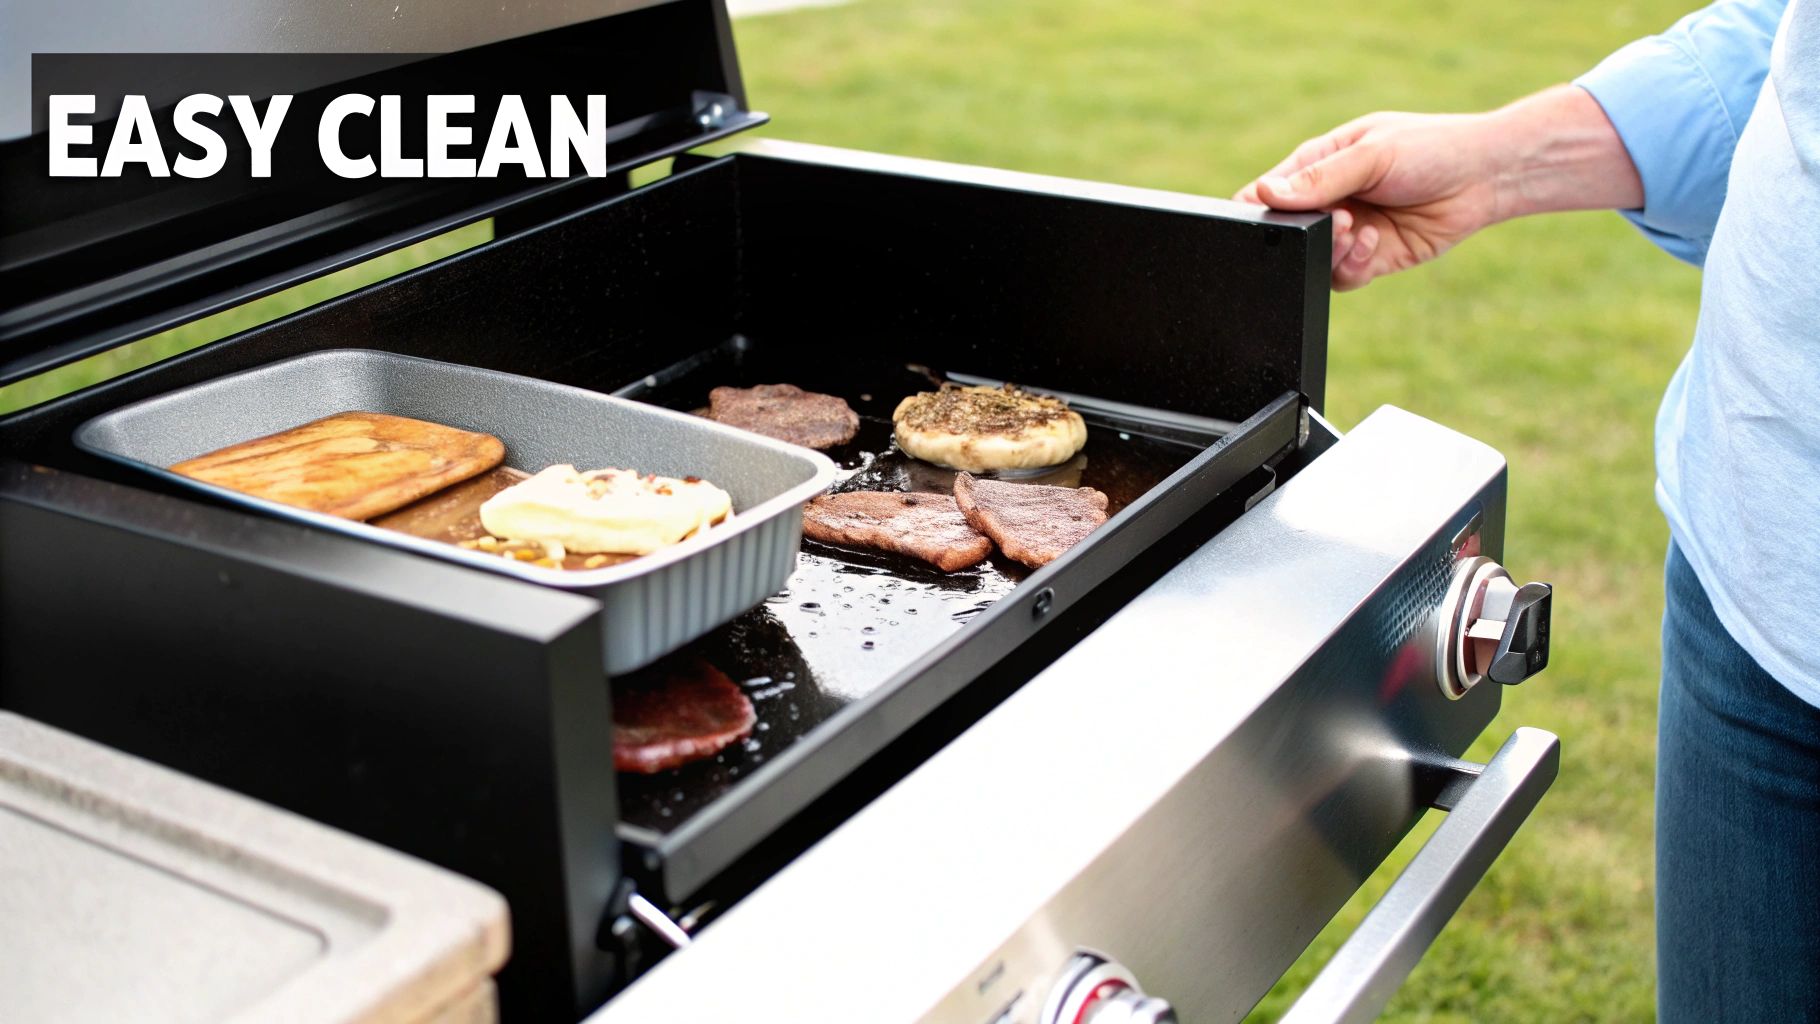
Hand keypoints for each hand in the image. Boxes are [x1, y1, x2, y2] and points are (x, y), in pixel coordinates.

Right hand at [1236, 111, 1509, 290]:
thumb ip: (1319, 178)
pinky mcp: (1372, 259)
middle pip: (1288, 231)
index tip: (1266, 217)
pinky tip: (1375, 241)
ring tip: (1355, 229)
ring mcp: (1349, 232)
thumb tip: (1265, 192)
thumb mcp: (1370, 155)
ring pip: (1314, 259)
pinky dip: (1353, 265)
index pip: (1269, 190)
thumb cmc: (1432, 149)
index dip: (1260, 206)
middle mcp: (1330, 201)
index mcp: (1319, 164)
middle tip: (1335, 219)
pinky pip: (1344, 277)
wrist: (1486, 177)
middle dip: (1303, 233)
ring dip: (1331, 251)